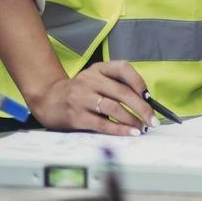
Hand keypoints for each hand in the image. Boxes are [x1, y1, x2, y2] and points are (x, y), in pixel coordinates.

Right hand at [28, 60, 154, 134]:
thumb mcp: (95, 80)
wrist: (48, 99)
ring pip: (114, 108)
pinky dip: (119, 129)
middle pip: (122, 92)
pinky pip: (102, 124)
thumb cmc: (79, 92)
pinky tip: (129, 133)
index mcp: (98, 69)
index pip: (123, 68)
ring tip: (141, 128)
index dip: (138, 81)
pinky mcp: (76, 115)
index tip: (148, 96)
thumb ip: (115, 86)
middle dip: (142, 108)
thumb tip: (144, 103)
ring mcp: (81, 97)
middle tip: (152, 120)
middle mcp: (90, 80)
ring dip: (131, 120)